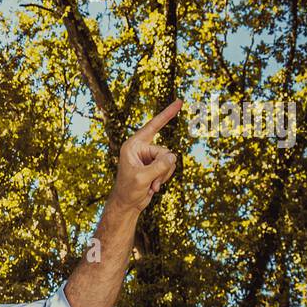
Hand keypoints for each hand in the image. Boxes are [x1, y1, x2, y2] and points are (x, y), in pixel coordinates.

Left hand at [112, 99, 181, 213]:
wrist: (127, 204)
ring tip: (151, 185)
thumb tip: (173, 155)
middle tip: (151, 181)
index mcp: (133, 145)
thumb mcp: (143, 178)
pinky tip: (153, 187)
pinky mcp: (154, 165)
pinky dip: (164, 178)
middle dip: (162, 168)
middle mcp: (140, 148)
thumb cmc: (128, 191)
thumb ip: (159, 166)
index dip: (167, 114)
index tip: (179, 102)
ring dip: (163, 175)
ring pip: (169, 160)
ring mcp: (148, 157)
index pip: (153, 126)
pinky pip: (169, 167)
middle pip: (165, 151)